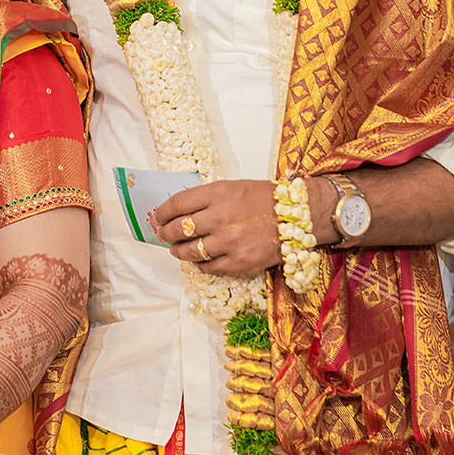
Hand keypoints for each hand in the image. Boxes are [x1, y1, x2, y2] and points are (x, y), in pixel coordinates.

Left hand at [154, 181, 281, 277]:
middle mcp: (220, 217)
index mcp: (217, 193)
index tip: (158, 217)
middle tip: (164, 235)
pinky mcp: (239, 262)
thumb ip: (206, 199)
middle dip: (166, 233)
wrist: (296, 215)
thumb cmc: (263, 198)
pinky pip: (209, 267)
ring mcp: (229, 242)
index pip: (177, 204)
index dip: (162, 212)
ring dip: (178, 251)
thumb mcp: (232, 187)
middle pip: (178, 229)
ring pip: (190, 251)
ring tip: (176, 250)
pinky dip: (199, 264)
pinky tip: (198, 259)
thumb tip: (180, 212)